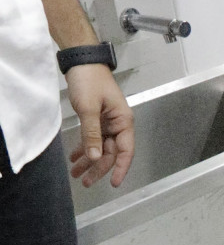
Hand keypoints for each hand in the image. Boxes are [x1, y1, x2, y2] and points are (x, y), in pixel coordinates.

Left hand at [66, 65, 133, 188]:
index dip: (120, 168)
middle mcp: (118, 123)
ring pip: (100, 147)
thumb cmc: (89, 80)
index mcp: (123, 121)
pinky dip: (84, 148)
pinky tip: (75, 157)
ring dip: (89, 160)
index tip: (114, 183)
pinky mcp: (97, 118)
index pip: (125, 151)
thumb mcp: (89, 109)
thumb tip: (96, 157)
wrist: (81, 61)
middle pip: (111, 152)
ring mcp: (107, 121)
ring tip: (76, 173)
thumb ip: (92, 135)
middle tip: (84, 181)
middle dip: (98, 168)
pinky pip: (93, 138)